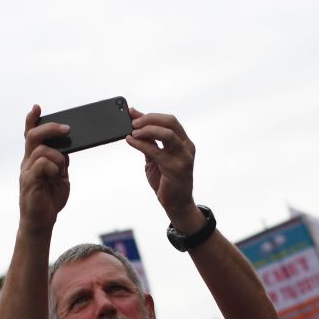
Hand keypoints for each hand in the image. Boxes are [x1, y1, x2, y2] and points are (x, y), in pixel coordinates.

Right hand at [19, 105, 70, 231]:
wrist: (41, 222)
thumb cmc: (49, 200)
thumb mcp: (60, 177)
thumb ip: (61, 163)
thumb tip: (67, 149)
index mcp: (34, 159)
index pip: (30, 135)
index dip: (32, 120)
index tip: (37, 107)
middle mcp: (28, 163)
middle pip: (33, 136)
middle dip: (50, 128)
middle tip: (67, 129)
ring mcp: (27, 172)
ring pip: (40, 150)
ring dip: (57, 155)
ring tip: (62, 169)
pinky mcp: (30, 182)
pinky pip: (41, 165)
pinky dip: (53, 167)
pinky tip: (57, 176)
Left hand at [125, 109, 197, 224]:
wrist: (177, 204)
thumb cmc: (167, 180)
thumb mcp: (157, 157)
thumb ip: (149, 140)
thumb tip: (136, 122)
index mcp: (184, 142)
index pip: (170, 121)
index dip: (151, 115)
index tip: (133, 114)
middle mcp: (186, 147)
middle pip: (170, 122)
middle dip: (150, 119)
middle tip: (133, 122)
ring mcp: (183, 157)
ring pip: (166, 134)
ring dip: (147, 130)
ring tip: (133, 132)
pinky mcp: (175, 168)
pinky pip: (156, 151)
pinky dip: (141, 144)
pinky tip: (131, 141)